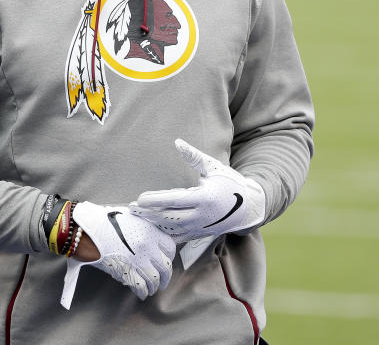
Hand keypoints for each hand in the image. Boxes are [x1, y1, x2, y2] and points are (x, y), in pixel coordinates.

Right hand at [60, 202, 174, 308]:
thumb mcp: (129, 217)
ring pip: (154, 279)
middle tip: (163, 282)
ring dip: (154, 287)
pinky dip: (143, 292)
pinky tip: (142, 294)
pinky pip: (141, 286)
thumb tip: (150, 238)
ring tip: (151, 290)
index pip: (170, 247)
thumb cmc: (104, 222)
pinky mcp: (125, 271)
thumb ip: (143, 227)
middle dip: (165, 277)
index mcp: (149, 231)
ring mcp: (137, 259)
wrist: (86, 230)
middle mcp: (147, 246)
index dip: (170, 257)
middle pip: (165, 266)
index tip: (166, 262)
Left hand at [130, 139, 265, 243]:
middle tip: (131, 209)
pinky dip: (163, 232)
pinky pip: (177, 237)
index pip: (174, 201)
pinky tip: (151, 227)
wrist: (247, 208)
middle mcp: (200, 216)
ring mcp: (199, 228)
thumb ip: (194, 156)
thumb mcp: (214, 167)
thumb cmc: (229, 183)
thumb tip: (178, 142)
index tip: (140, 199)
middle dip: (148, 214)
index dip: (155, 201)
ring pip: (171, 228)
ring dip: (153, 223)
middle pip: (168, 217)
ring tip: (137, 217)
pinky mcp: (198, 235)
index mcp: (204, 198)